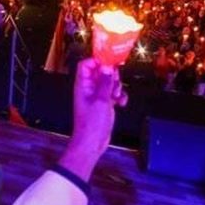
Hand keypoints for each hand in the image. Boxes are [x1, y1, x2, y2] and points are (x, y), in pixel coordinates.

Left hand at [59, 58, 126, 181]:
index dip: (97, 61)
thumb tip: (107, 66)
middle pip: (100, 72)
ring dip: (116, 87)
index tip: (110, 63)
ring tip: (115, 96)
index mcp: (83, 85)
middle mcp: (88, 89)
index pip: (86, 65)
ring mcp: (96, 96)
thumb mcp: (101, 100)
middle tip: (114, 84)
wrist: (92, 142)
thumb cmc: (91, 124)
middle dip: (111, 76)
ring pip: (109, 83)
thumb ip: (105, 82)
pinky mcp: (103, 104)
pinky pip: (113, 93)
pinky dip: (119, 96)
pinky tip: (120, 103)